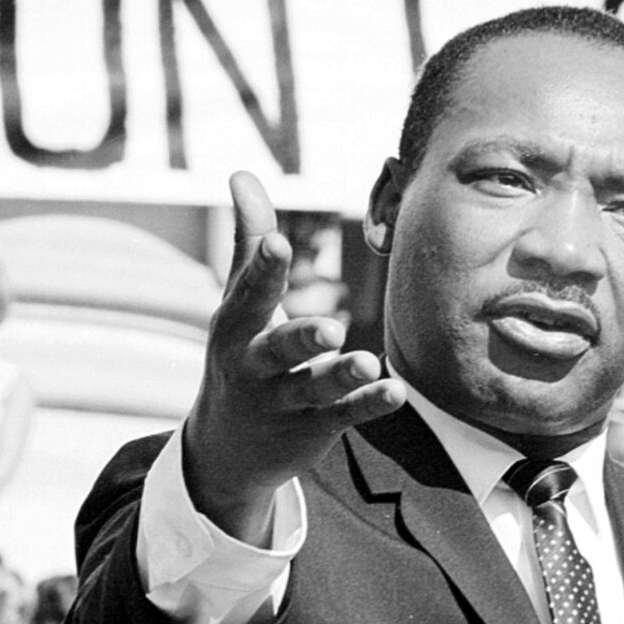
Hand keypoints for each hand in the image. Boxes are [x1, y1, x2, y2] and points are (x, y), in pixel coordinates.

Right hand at [181, 171, 405, 544]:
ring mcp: (284, 401)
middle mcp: (255, 366)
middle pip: (278, 349)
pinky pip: (344, 415)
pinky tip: (396, 392)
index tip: (277, 241)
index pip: (250, 293)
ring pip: (315, 388)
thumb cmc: (240, 353)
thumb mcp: (239, 302)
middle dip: (301, 338)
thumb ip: (249, 240)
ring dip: (342, 376)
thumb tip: (242, 173)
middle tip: (331, 329)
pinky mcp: (314, 428)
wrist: (226, 449)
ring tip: (369, 362)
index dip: (263, 267)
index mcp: (236, 327)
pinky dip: (368, 404)